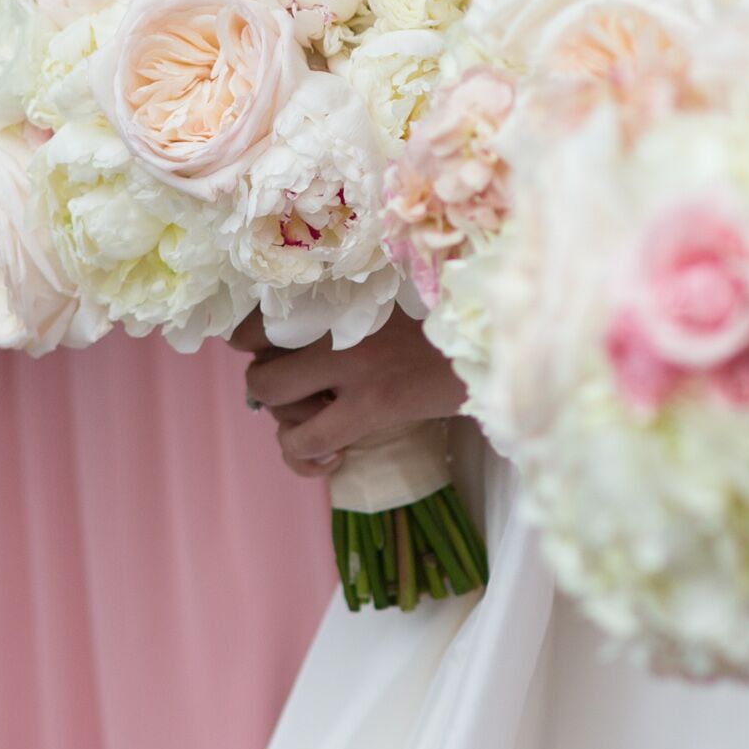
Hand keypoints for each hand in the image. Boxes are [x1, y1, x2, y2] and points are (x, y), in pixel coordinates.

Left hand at [234, 312, 466, 480]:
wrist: (499, 336)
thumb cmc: (454, 319)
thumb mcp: (393, 297)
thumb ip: (348, 312)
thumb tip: (302, 350)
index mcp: (336, 292)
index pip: (255, 320)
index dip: (249, 344)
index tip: (268, 355)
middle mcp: (334, 322)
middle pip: (258, 365)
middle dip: (272, 391)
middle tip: (305, 397)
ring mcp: (350, 364)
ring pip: (274, 402)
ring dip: (292, 422)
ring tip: (326, 421)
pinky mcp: (372, 405)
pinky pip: (306, 441)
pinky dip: (306, 456)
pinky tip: (333, 453)